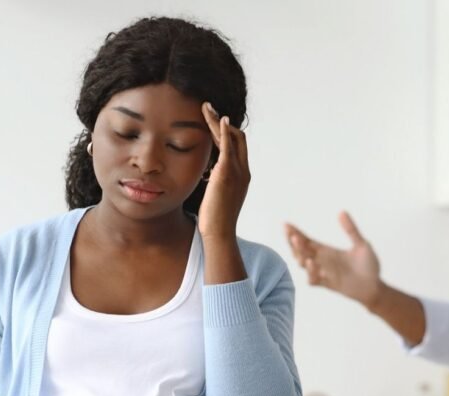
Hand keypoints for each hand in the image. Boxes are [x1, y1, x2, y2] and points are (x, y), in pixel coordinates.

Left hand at [199, 101, 249, 240]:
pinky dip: (223, 130)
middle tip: (207, 109)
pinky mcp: (227, 173)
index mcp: (242, 177)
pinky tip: (216, 119)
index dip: (226, 132)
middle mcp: (244, 171)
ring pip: (232, 137)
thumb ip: (215, 184)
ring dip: (218, 121)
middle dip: (223, 121)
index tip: (213, 122)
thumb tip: (207, 178)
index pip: (237, 148)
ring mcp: (238, 172)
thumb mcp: (217, 198)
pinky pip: (228, 146)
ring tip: (205, 108)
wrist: (219, 233)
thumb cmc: (214, 221)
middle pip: (238, 137)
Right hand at [285, 212, 382, 307]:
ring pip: (303, 264)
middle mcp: (322, 261)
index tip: (285, 224)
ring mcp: (323, 273)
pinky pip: (314, 280)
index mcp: (326, 250)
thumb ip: (351, 230)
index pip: (306, 240)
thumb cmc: (368, 265)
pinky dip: (310, 273)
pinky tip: (312, 264)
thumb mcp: (361, 244)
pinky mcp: (328, 284)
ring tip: (299, 244)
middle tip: (292, 235)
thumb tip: (342, 211)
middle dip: (293, 243)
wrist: (374, 287)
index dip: (295, 232)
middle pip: (300, 250)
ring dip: (300, 255)